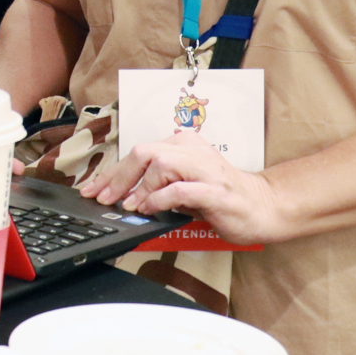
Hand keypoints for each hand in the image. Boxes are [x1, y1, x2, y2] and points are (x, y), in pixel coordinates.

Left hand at [78, 134, 289, 244]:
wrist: (263, 207)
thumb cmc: (221, 198)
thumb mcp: (183, 187)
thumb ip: (156, 186)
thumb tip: (120, 196)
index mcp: (182, 145)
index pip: (137, 153)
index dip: (110, 173)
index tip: (91, 189)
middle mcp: (192, 151)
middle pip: (143, 153)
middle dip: (117, 177)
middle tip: (102, 198)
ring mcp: (205, 169)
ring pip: (160, 164)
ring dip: (138, 187)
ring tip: (128, 205)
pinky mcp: (215, 190)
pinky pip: (179, 189)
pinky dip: (159, 199)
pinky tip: (150, 209)